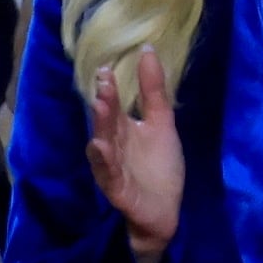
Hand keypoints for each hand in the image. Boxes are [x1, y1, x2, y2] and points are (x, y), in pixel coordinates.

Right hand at [83, 50, 183, 262]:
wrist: (164, 211)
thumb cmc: (160, 168)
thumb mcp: (162, 124)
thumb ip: (154, 92)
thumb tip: (148, 52)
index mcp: (122, 130)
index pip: (112, 106)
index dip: (109, 89)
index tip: (106, 68)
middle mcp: (112, 146)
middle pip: (106, 123)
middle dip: (104, 104)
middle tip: (103, 82)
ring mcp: (112, 167)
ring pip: (103, 145)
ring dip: (100, 127)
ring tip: (99, 107)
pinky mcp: (116, 188)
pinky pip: (107, 173)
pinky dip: (103, 161)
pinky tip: (100, 146)